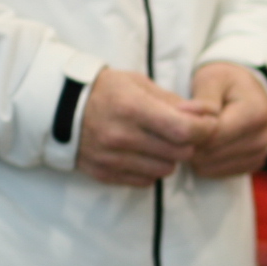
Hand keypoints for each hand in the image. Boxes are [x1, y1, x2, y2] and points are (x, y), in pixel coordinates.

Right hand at [77, 69, 212, 185]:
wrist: (59, 108)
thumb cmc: (106, 90)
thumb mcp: (139, 84)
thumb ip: (174, 101)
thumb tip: (207, 114)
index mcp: (132, 108)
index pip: (184, 130)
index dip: (204, 129)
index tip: (206, 124)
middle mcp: (121, 136)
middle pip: (179, 153)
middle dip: (189, 143)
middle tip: (181, 131)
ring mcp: (111, 158)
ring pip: (165, 170)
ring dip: (170, 158)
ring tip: (159, 142)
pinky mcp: (104, 173)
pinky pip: (144, 181)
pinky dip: (151, 170)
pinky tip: (142, 154)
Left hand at [186, 61, 266, 178]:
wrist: (249, 91)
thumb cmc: (228, 82)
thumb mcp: (213, 79)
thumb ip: (202, 99)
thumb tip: (183, 113)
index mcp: (255, 114)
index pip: (212, 135)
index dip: (189, 130)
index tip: (176, 118)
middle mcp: (261, 138)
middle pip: (209, 154)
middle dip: (190, 142)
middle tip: (182, 125)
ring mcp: (259, 154)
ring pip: (209, 167)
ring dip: (196, 153)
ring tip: (196, 132)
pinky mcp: (252, 165)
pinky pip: (215, 172)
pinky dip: (205, 160)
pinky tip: (206, 142)